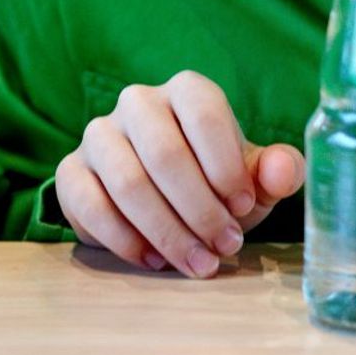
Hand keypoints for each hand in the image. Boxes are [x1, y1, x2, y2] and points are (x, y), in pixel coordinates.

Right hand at [54, 71, 305, 278]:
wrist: (160, 200)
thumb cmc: (213, 183)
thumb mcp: (251, 180)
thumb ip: (276, 172)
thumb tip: (283, 170)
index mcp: (185, 91)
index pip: (204, 113)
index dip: (227, 165)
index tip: (244, 208)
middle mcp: (137, 102)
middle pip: (164, 153)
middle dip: (200, 209)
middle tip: (225, 247)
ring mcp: (99, 135)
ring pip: (127, 181)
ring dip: (166, 231)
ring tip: (197, 263)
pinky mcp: (72, 171)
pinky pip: (90, 204)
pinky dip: (125, 240)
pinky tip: (154, 261)